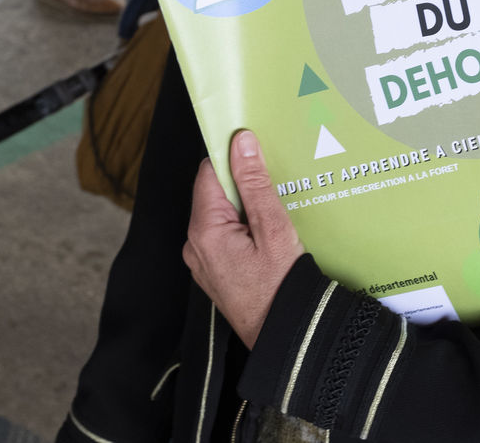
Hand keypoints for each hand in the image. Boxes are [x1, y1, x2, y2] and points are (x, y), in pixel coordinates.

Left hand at [184, 130, 305, 348]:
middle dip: (242, 184)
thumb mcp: (272, 228)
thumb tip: (241, 142)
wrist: (284, 337)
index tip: (256, 150)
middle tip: (274, 185)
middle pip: (214, 193)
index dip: (232, 158)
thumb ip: (254, 183)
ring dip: (245, 207)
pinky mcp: (213, 271)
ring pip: (220, 215)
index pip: (209, 173)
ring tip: (275, 212)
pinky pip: (223, 236)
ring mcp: (201, 260)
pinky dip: (243, 228)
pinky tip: (268, 234)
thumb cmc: (281, 286)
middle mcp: (194, 244)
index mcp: (204, 229)